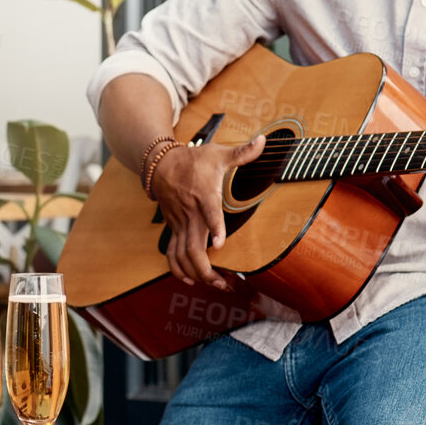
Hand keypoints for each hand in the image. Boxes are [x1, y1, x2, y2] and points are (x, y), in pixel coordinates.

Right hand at [150, 136, 264, 287]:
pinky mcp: (173, 229)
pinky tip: (191, 280)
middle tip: (225, 283)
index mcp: (204, 195)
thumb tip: (265, 140)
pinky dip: (178, 270)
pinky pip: (172, 254)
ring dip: (196, 274)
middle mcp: (190, 214)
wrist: (160, 165)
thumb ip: (243, 152)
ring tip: (216, 285)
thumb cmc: (193, 160)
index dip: (215, 228)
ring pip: (182, 256)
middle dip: (207, 269)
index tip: (220, 245)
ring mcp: (179, 224)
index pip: (209, 213)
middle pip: (193, 247)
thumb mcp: (218, 153)